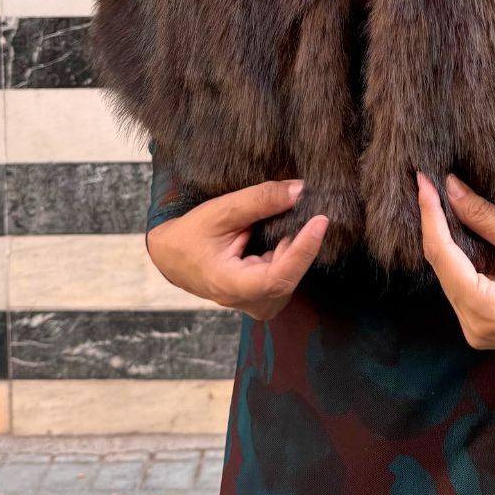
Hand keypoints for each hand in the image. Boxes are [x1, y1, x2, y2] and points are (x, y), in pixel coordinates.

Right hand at [145, 179, 328, 319]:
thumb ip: (259, 201)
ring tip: (293, 220)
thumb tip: (299, 190)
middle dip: (302, 242)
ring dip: (296, 246)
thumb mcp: (221, 212)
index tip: (320, 220)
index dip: (303, 249)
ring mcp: (260, 303)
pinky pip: (288, 273)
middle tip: (309, 210)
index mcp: (233, 287)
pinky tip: (286, 232)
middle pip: (290, 274)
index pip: (279, 276)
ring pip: (292, 274)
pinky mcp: (266, 296)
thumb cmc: (191, 235)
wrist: (173, 256)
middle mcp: (251, 303)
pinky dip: (291, 252)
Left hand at [415, 171, 494, 359]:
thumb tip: (451, 190)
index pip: (441, 255)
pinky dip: (470, 255)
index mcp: (483, 313)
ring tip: (446, 197)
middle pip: (443, 265)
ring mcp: (481, 329)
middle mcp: (474, 327)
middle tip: (431, 181)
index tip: (423, 179)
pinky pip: (469, 282)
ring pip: (454, 273)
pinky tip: (470, 225)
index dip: (430, 214)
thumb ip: (488, 219)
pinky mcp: (490, 324)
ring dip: (454, 238)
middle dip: (438, 223)